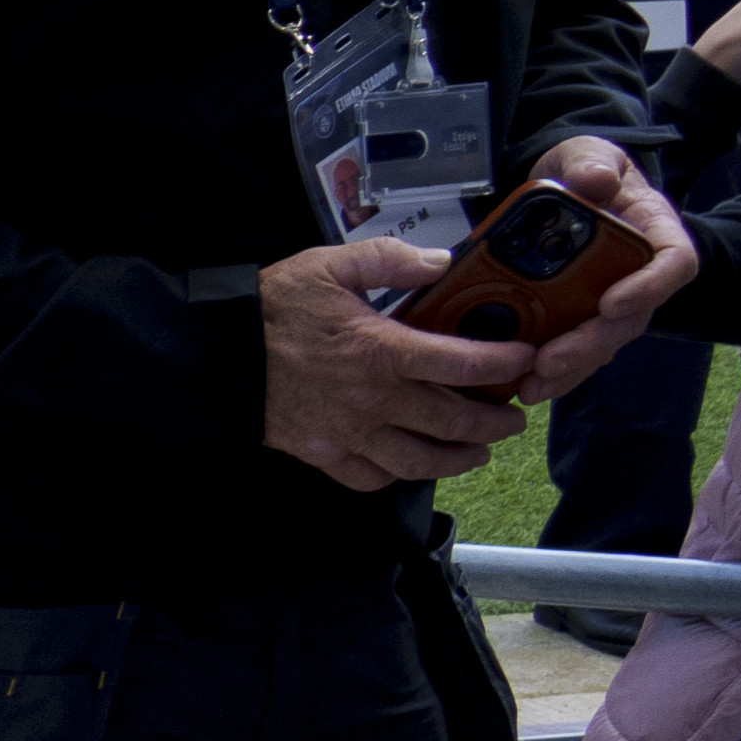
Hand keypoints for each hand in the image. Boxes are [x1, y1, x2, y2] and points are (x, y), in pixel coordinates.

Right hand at [253, 227, 533, 490]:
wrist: (213, 353)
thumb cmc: (272, 309)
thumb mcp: (329, 266)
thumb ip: (389, 261)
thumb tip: (441, 262)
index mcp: (382, 351)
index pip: (466, 363)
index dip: (507, 363)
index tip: (526, 360)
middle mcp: (374, 400)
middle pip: (455, 421)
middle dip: (496, 422)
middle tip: (512, 417)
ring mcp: (349, 433)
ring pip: (421, 461)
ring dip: (459, 459)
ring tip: (477, 450)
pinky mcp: (323, 454)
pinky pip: (372, 478)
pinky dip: (398, 476)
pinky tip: (410, 464)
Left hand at [514, 136, 702, 411]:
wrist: (567, 186)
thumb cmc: (587, 169)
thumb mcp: (588, 153)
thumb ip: (592, 162)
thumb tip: (595, 180)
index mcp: (653, 230)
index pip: (673, 263)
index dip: (649, 288)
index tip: (611, 303)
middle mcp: (638, 272)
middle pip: (629, 317)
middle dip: (590, 344)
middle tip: (550, 362)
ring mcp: (609, 297)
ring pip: (600, 342)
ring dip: (568, 368)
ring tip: (531, 385)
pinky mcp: (578, 314)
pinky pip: (570, 347)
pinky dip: (548, 368)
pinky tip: (518, 384)